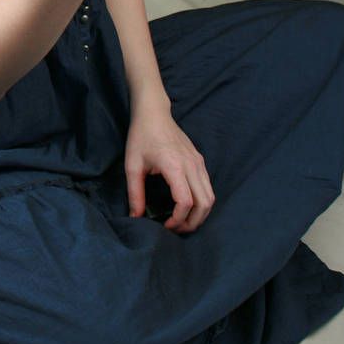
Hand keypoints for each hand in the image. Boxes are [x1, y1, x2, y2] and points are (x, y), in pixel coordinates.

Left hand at [124, 108, 215, 232]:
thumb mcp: (132, 166)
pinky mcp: (200, 161)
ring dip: (200, 214)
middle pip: (204, 203)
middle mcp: (191, 165)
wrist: (154, 113)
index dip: (178, 219)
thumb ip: (135, 194)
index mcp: (174, 166)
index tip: (165, 226)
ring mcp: (198, 162)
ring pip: (210, 196)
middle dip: (193, 222)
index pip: (186, 201)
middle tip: (177, 230)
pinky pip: (208, 187)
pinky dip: (202, 202)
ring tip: (183, 222)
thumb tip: (135, 218)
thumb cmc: (141, 136)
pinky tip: (188, 207)